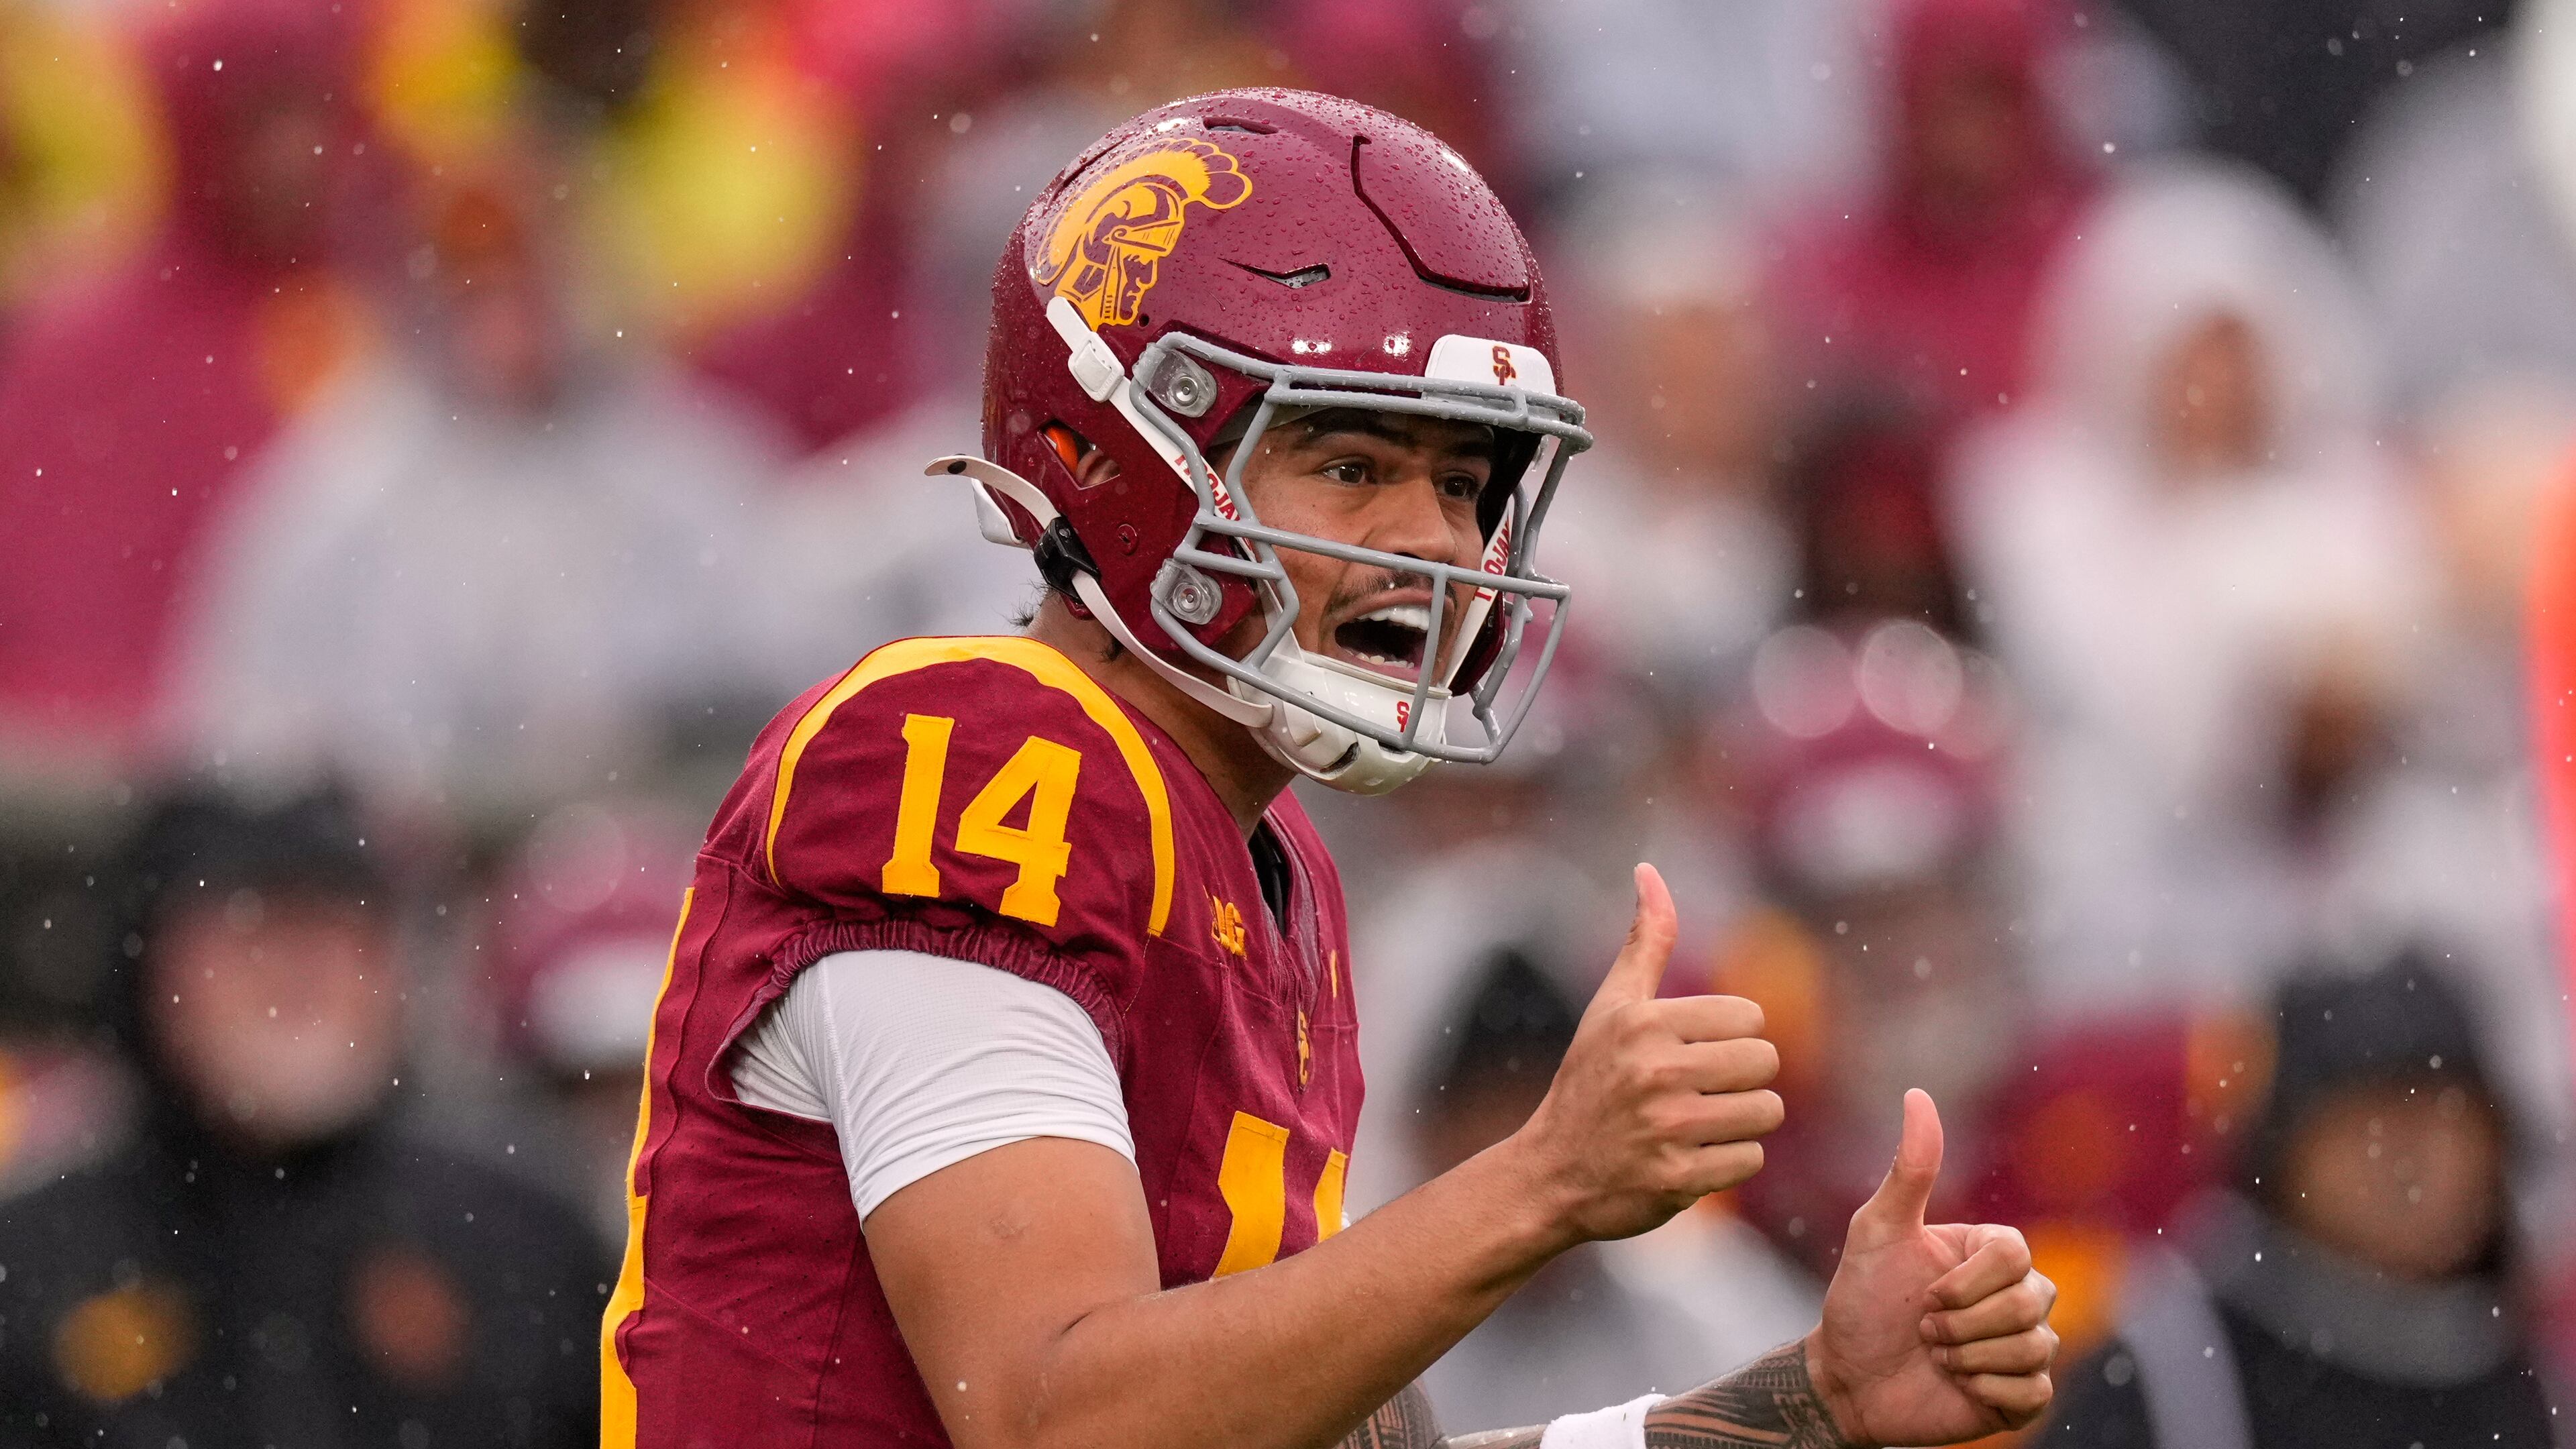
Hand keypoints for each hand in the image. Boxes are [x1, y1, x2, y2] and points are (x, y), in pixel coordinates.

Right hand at [1504, 864, 1783, 1244]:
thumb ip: (1644, 940)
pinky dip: (1729, 1163)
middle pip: (1765, 1063)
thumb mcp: (1610, 1006)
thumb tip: (1649, 870)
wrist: (1549, 1174)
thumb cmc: (1588, 1082)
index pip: (1749, 1018)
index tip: (1693, 1053)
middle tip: (1700, 1092)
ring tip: (1699, 1124)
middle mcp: (1657, 1071)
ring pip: (1767, 1112)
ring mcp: (1668, 1128)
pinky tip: (1691, 1157)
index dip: (1730, 1037)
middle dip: (1742, 1080)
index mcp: (1645, 1023)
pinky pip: (1750, 1160)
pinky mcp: (1679, 1179)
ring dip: (1742, 1122)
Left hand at [1807, 1090, 2057, 1446]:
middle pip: (2030, 1302)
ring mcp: (2026, 1346)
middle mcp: (2019, 1295)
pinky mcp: (2024, 1397)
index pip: (2015, 1254)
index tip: (1924, 1295)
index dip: (1965, 1283)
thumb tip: (1918, 1094)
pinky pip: (2034, 1392)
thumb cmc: (1861, 1301)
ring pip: (2034, 1349)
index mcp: (1993, 1253)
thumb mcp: (1877, 1232)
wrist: (1847, 1379)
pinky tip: (1957, 1387)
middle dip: (1961, 1322)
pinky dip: (1985, 1392)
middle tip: (1925, 1330)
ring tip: (1936, 1356)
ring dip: (1967, 1357)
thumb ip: (1910, 1170)